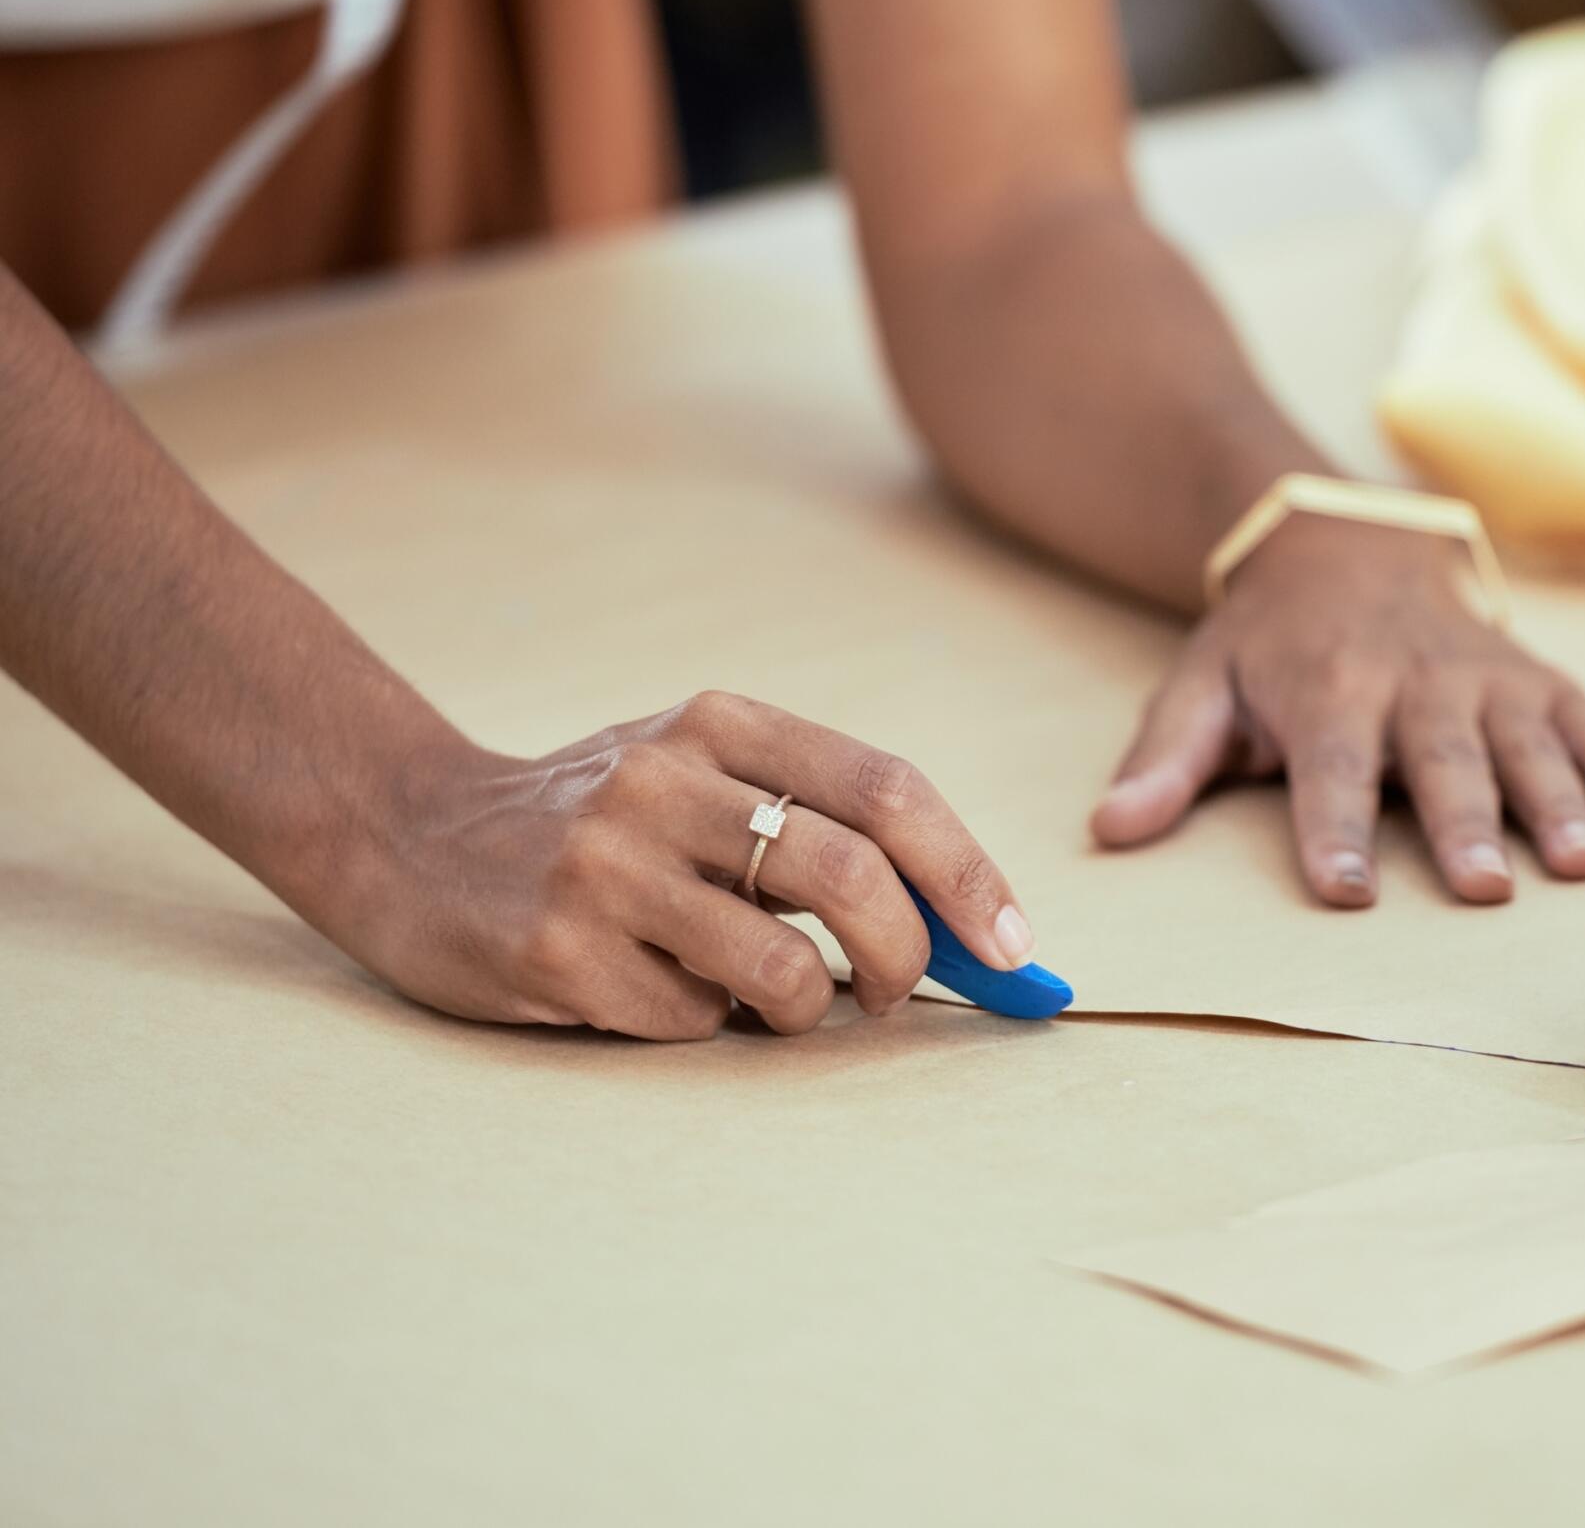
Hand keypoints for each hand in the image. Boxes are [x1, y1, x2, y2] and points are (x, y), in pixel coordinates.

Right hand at [336, 693, 1036, 1038]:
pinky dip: (708, 1025)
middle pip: (851, 874)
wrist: (405, 834)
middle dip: (910, 955)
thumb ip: (818, 820)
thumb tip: (969, 925)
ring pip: (783, 968)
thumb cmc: (603, 821)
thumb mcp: (700, 774)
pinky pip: (693, 1021)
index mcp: (717, 723)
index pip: (887, 789)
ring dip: (809, 1006)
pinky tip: (660, 992)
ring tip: (776, 997)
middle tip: (900, 992)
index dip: (967, 875)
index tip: (1014, 946)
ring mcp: (604, 868)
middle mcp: (661, 781)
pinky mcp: (556, 952)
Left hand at [1090, 517, 1584, 906]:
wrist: (1348, 544)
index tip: (1345, 888)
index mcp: (1326, 688)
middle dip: (1463, 823)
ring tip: (1580, 863)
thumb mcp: (1201, 685)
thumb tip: (1110, 829)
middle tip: (1482, 888)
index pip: (1328, 766)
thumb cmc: (1270, 642)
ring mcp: (1485, 677)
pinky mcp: (1538, 677)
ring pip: (1526, 740)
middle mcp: (1413, 681)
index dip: (1334, 826)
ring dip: (1556, 800)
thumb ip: (1165, 759)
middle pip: (1440, 760)